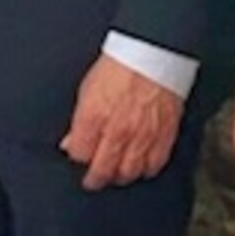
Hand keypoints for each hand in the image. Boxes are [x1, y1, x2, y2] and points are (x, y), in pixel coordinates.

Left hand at [60, 51, 184, 190]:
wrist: (152, 54)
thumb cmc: (118, 66)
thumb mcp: (86, 90)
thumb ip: (79, 122)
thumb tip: (70, 143)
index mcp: (93, 118)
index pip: (80, 155)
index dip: (77, 159)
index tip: (78, 159)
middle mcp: (117, 131)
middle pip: (103, 170)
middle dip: (95, 179)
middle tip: (92, 181)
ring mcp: (142, 136)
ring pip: (129, 172)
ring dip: (120, 177)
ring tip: (115, 175)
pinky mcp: (164, 136)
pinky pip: (155, 165)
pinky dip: (146, 170)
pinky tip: (140, 168)